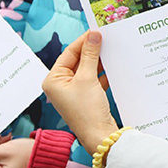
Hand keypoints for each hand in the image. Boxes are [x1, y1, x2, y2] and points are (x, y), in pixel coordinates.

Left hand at [43, 31, 118, 149]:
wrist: (99, 137)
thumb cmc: (87, 110)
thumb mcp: (87, 78)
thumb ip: (90, 55)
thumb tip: (94, 35)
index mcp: (53, 80)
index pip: (69, 53)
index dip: (83, 41)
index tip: (97, 31)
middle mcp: (60, 85)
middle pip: (78, 60)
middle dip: (92, 51)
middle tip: (107, 38)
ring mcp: (73, 92)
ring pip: (87, 69)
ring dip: (98, 61)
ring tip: (112, 49)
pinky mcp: (85, 97)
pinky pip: (93, 79)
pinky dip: (102, 73)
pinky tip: (114, 66)